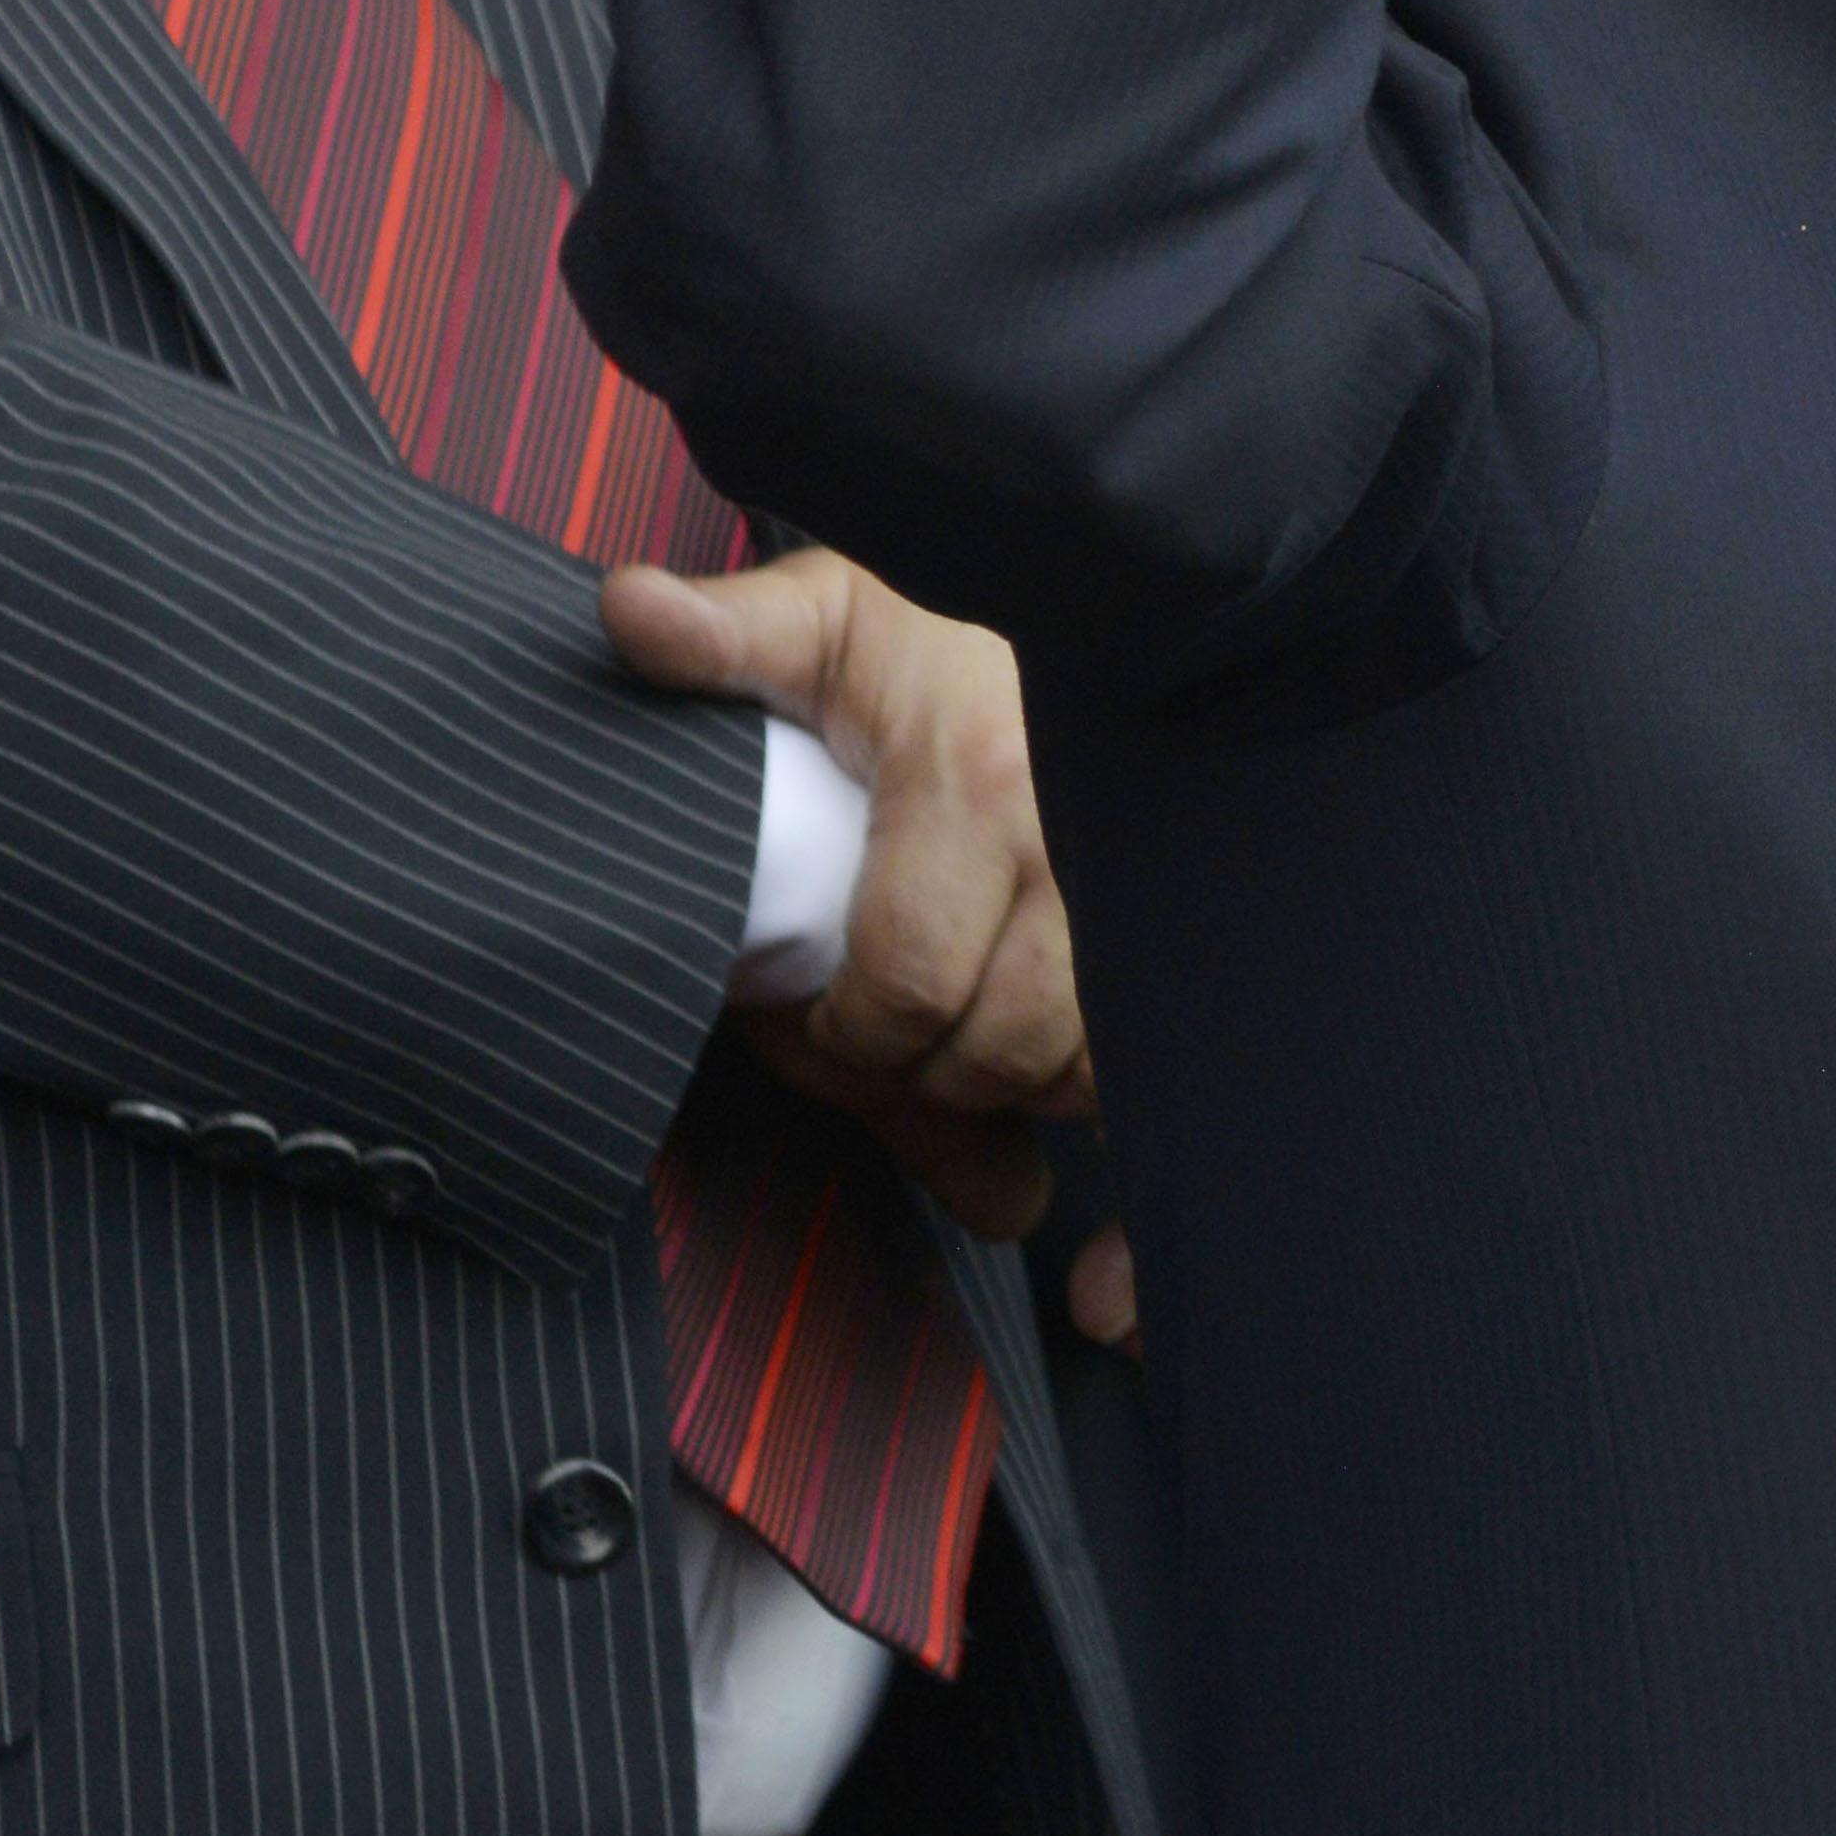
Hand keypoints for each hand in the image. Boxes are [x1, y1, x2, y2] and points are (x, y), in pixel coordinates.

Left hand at [609, 547, 1099, 1272]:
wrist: (1116, 598)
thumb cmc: (950, 625)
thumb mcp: (837, 613)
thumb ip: (732, 634)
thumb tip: (626, 610)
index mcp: (982, 784)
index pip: (905, 984)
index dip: (838, 1031)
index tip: (804, 1009)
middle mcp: (1088, 853)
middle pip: (999, 1049)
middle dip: (917, 1069)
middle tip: (870, 1035)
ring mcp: (1163, 906)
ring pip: (1090, 1073)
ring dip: (1015, 1088)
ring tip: (960, 1040)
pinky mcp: (1209, 948)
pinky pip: (1167, 1087)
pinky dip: (1122, 1172)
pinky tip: (1089, 1237)